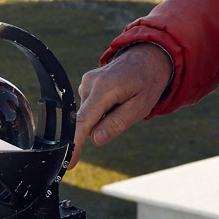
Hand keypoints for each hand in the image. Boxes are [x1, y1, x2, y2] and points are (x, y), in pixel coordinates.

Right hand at [72, 43, 171, 161]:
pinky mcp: (87, 84)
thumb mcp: (140, 107)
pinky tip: (117, 99)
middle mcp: (90, 83)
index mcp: (104, 88)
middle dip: (102, 125)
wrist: (148, 57)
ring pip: (90, 114)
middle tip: (125, 111)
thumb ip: (117, 123)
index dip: (75, 143)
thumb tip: (96, 139)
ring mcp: (87, 82)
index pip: (84, 121)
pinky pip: (91, 106)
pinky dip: (102, 109)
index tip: (70, 162)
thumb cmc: (147, 82)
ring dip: (104, 116)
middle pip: (87, 119)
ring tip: (124, 101)